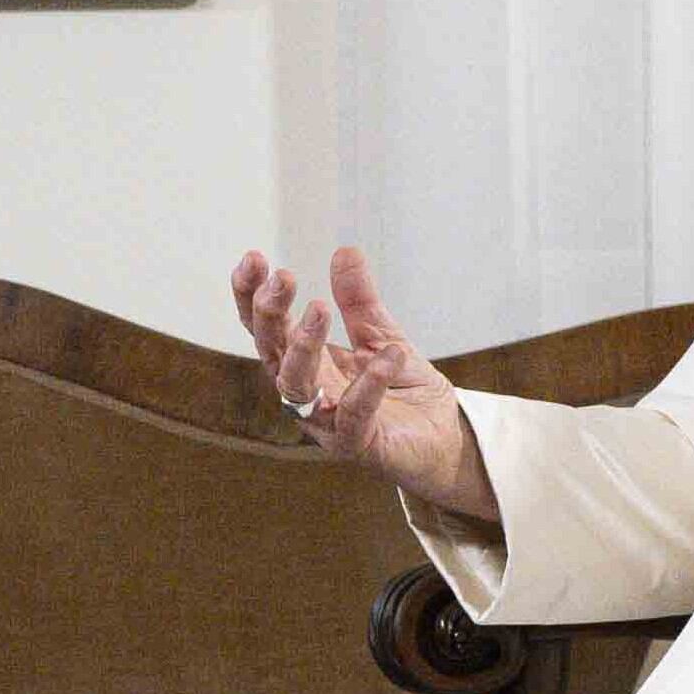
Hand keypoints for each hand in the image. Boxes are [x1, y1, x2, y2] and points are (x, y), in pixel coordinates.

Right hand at [231, 245, 499, 520]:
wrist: (441, 436)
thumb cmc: (402, 389)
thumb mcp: (380, 334)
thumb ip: (359, 300)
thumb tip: (345, 250)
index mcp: (305, 362)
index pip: (266, 328)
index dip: (251, 296)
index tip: (253, 258)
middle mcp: (306, 392)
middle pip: (270, 351)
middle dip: (270, 314)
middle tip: (283, 278)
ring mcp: (326, 421)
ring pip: (295, 385)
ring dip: (303, 345)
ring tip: (320, 308)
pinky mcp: (356, 443)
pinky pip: (353, 414)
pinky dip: (369, 383)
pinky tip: (389, 355)